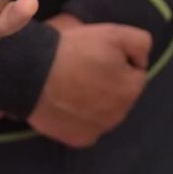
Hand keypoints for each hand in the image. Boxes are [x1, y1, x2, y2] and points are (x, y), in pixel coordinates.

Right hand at [0, 15, 151, 146]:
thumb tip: (140, 61)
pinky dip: (81, 117)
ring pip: (105, 112)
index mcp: (131, 89)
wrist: (32, 73)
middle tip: (85, 68)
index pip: (135, 72)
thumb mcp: (113, 33)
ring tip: (74, 84)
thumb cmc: (73, 51)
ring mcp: (99, 130)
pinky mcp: (78, 139)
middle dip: (110, 82)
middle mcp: (120, 115)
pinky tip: (67, 103)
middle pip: (120, 94)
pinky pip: (87, 127)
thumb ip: (140, 44)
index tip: (98, 54)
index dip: (119, 60)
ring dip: (97, 100)